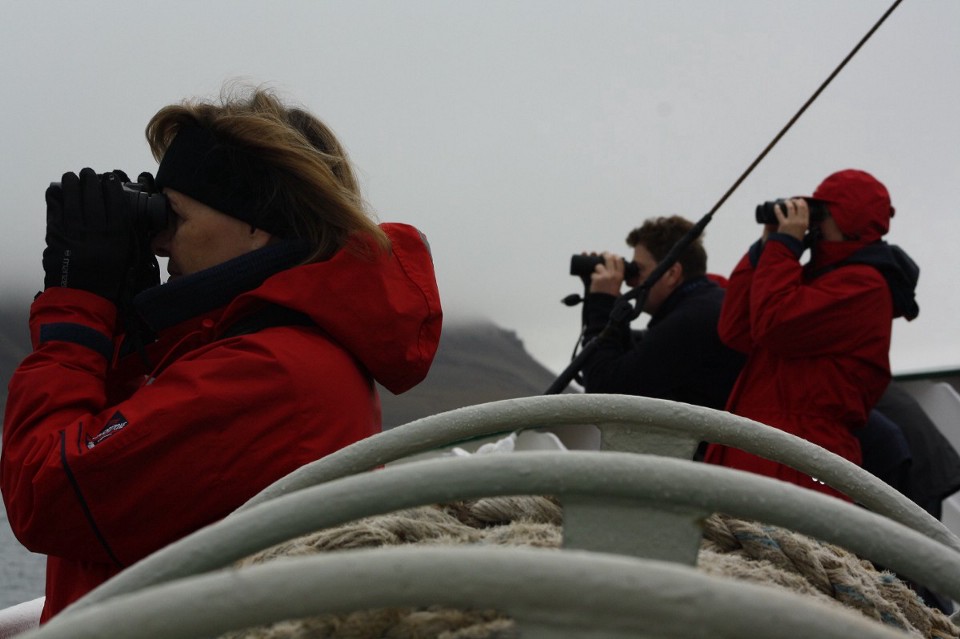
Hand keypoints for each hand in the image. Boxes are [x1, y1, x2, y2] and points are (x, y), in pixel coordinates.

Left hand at [42, 168, 133, 301]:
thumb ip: (126, 235)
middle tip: (90, 174)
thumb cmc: (109, 279)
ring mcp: (76, 231)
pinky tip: (58, 192)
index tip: (110, 179)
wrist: (85, 296)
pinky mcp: (58, 236)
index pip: (115, 202)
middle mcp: (97, 229)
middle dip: (91, 181)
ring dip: (72, 184)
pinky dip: (56, 199)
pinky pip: (56, 212)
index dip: (111, 187)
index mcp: (117, 234)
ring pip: (73, 199)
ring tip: (73, 177)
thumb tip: (121, 215)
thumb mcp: (126, 256)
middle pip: (93, 196)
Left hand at [589, 252, 624, 295]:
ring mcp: (604, 276)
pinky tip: (594, 283)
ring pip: (598, 266)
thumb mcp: (618, 284)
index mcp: (620, 275)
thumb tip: (613, 263)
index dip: (615, 256)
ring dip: (597, 269)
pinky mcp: (596, 278)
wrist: (604, 304)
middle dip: (605, 254)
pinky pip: (593, 274)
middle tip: (603, 254)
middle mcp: (613, 274)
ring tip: (598, 276)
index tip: (613, 255)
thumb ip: (616, 275)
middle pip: (609, 258)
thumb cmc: (611, 294)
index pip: (619, 261)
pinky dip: (592, 277)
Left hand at [773, 198, 808, 241]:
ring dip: (788, 202)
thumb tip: (803, 216)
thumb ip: (804, 223)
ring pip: (791, 207)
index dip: (803, 202)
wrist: (789, 246)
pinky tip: (776, 206)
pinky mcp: (784, 224)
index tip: (800, 200)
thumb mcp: (804, 230)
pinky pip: (780, 214)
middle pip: (799, 206)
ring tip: (786, 201)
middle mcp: (800, 221)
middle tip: (793, 200)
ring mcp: (792, 222)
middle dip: (796, 201)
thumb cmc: (796, 239)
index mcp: (806, 222)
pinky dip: (777, 209)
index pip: (806, 208)